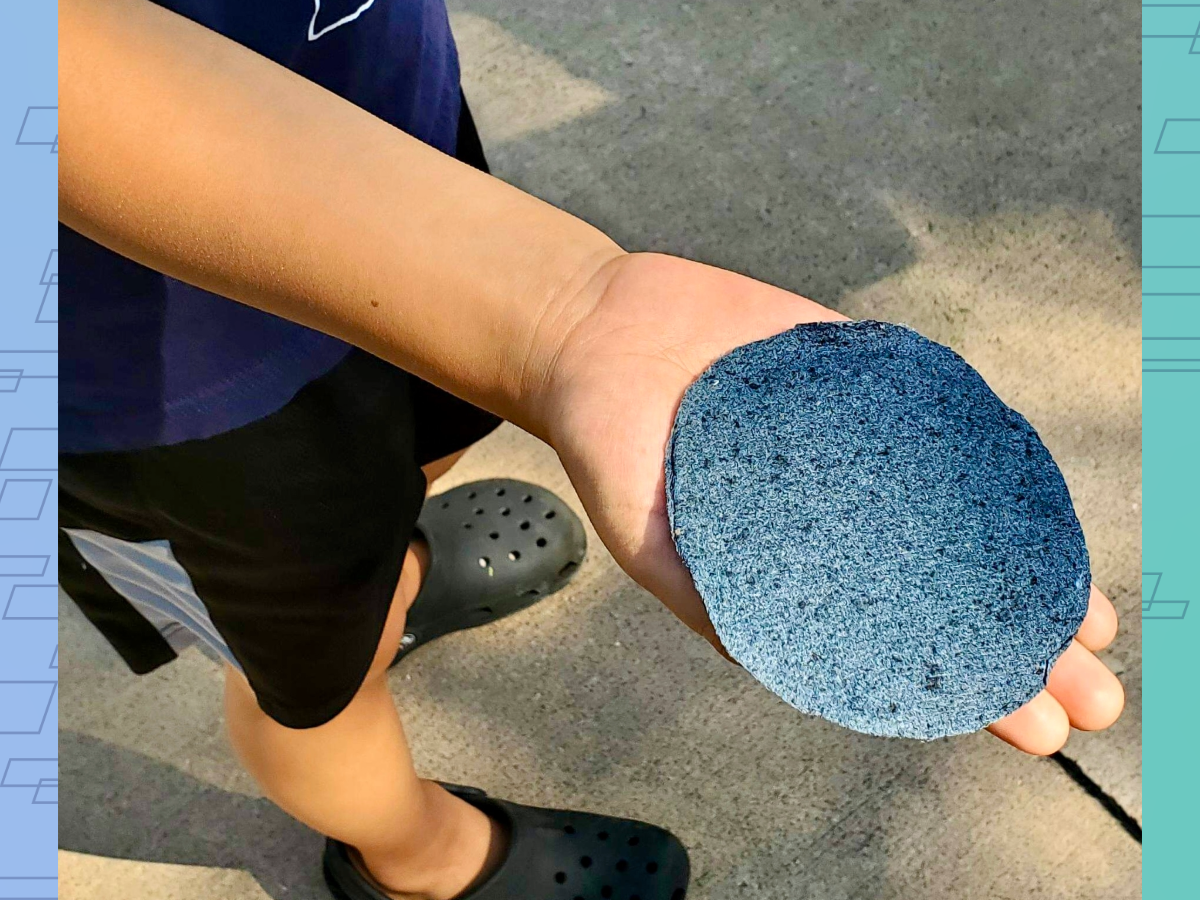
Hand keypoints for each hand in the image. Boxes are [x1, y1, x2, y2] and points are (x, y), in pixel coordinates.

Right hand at [544, 252, 1122, 753]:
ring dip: (1029, 564)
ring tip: (1090, 619)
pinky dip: (996, 462)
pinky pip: (940, 420)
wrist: (598, 331)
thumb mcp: (647, 539)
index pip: (889, 632)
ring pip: (960, 510)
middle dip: (1020, 639)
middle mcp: (835, 512)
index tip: (1031, 723)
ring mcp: (855, 446)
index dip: (962, 680)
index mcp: (790, 561)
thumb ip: (709, 602)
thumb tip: (785, 670)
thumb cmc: (611, 446)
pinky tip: (1040, 501)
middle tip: (1089, 689)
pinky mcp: (859, 378)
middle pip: (944, 581)